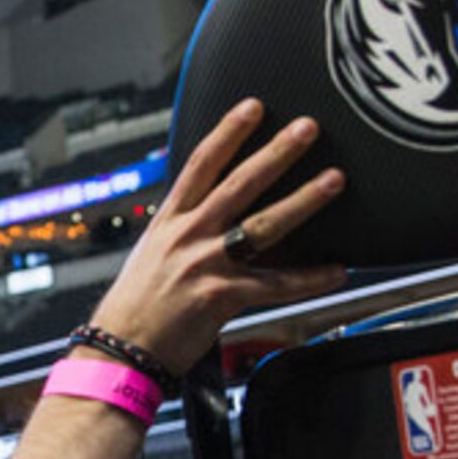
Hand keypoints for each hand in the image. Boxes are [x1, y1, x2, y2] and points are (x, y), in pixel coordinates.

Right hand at [84, 98, 350, 377]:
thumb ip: (182, 230)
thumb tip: (206, 213)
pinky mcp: (221, 298)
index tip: (253, 107)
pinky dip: (309, 279)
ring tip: (333, 180)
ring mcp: (205, 265)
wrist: (120, 351)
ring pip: (263, 225)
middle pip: (239, 184)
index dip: (228, 132)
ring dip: (303, 200)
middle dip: (276, 153)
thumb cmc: (134, 308)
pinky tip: (336, 270)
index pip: (200, 164)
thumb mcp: (151, 255)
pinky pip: (276, 285)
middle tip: (307, 128)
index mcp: (169, 221)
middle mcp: (188, 236)